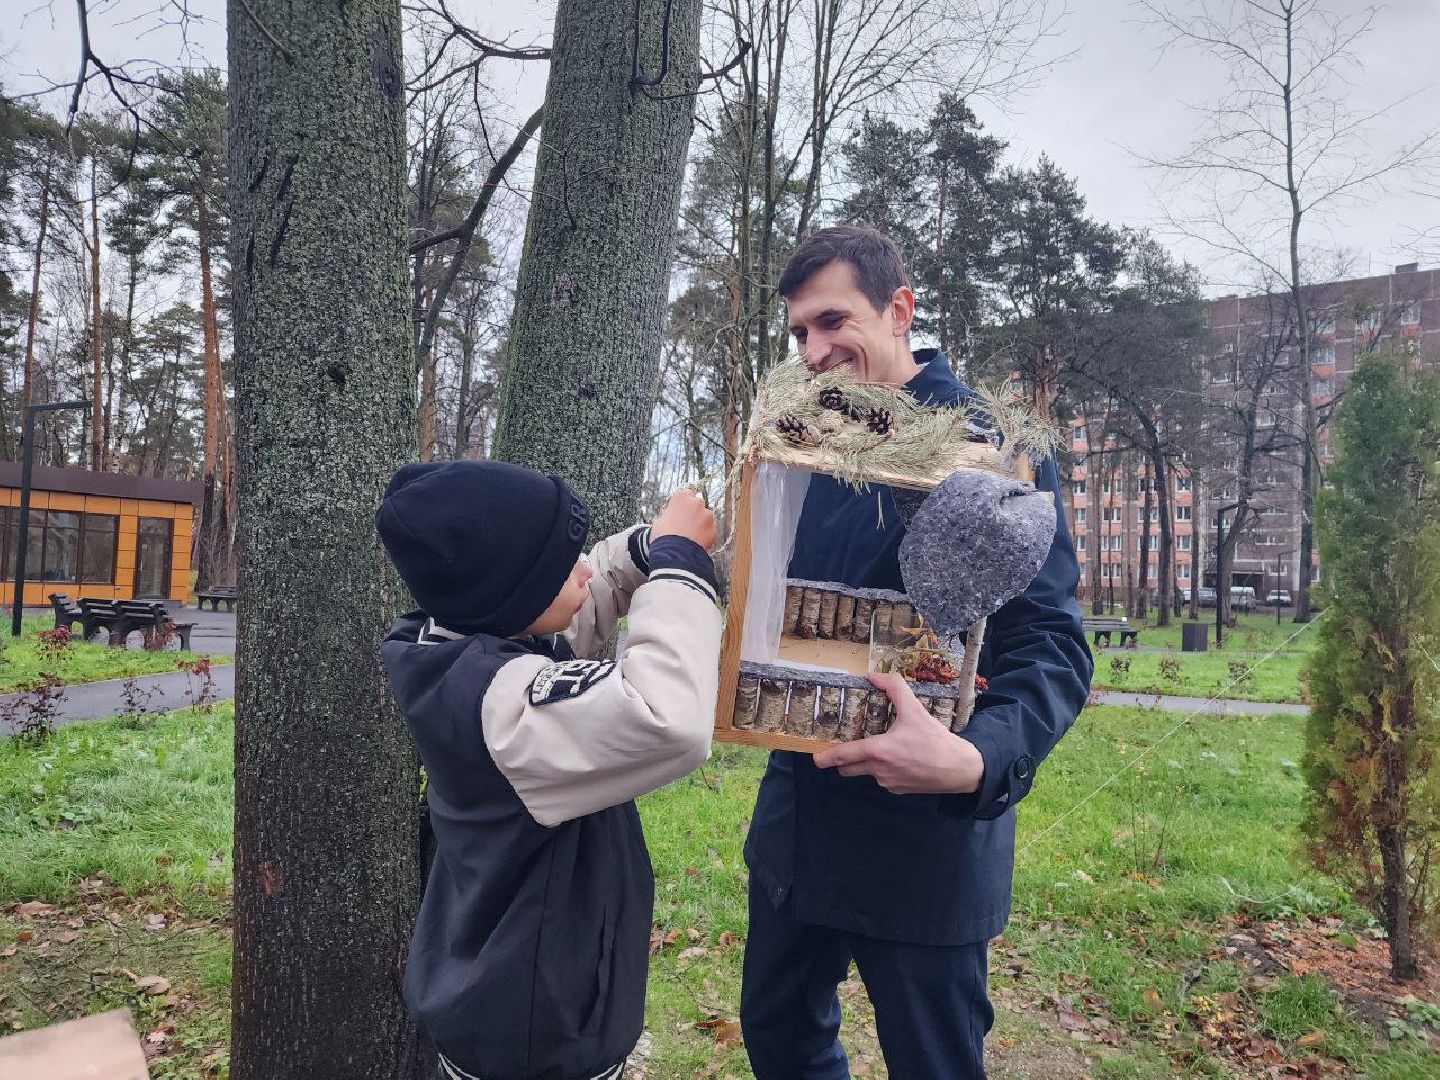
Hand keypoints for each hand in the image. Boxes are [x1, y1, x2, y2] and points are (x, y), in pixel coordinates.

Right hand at [650, 489, 715, 550]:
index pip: (686, 494)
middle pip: (697, 504)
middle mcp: (697, 503)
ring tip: (690, 536)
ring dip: (700, 523)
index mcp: (682, 497)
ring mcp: (707, 516)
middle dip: (693, 512)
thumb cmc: (663, 536)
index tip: (679, 512)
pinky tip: (696, 542)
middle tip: (685, 524)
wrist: (675, 554)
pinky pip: (709, 530)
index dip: (682, 504)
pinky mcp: (713, 529)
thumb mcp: (659, 520)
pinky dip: (705, 535)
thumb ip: (668, 514)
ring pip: (705, 517)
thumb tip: (670, 516)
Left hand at [812, 671, 984, 795]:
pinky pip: (883, 779)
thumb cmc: (936, 740)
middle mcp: (879, 770)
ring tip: (885, 748)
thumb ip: (894, 689)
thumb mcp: (915, 710)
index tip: (815, 758)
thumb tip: (874, 675)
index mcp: (879, 751)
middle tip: (848, 746)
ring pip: (866, 773)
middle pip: (848, 769)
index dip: (826, 758)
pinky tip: (901, 759)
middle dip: (844, 760)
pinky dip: (885, 770)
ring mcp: (887, 783)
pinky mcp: (897, 791)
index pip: (844, 756)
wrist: (959, 769)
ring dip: (868, 763)